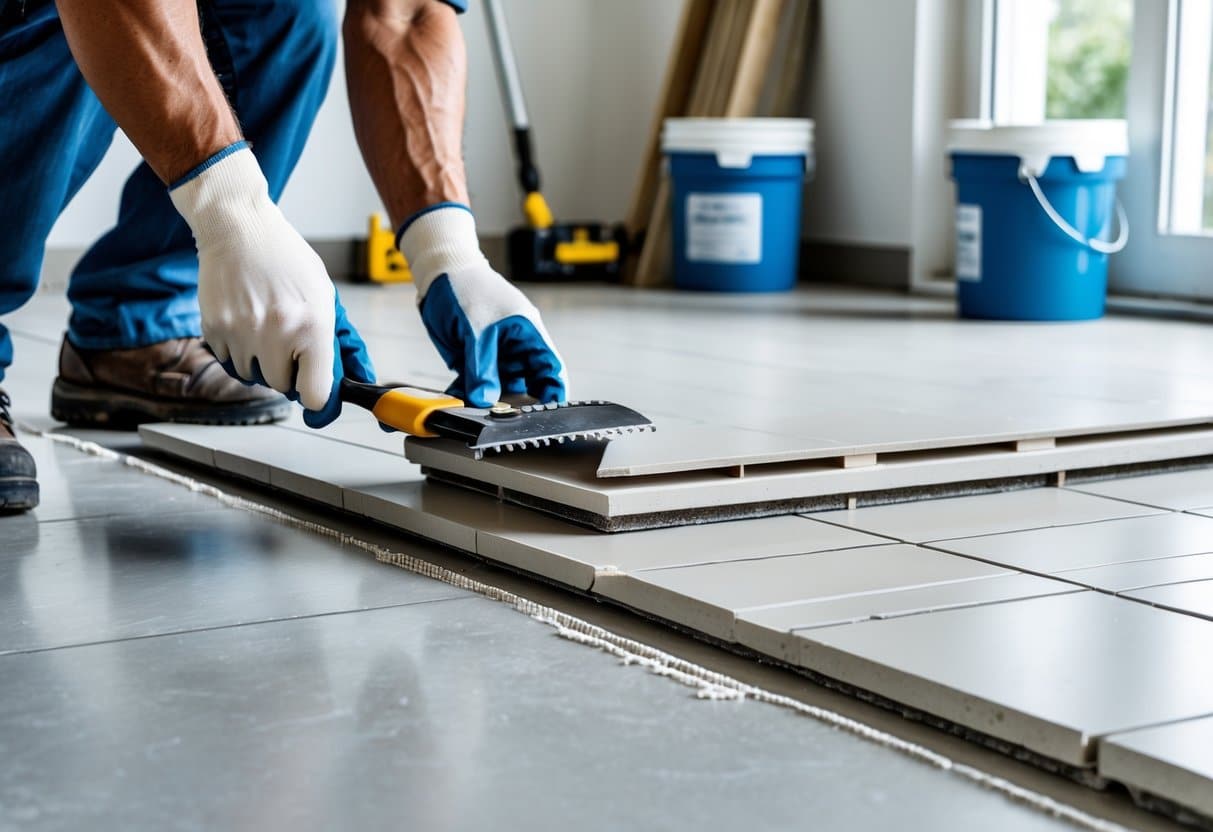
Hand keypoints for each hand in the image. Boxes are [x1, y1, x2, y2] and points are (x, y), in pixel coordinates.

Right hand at [170, 143, 354, 416]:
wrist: (238, 229)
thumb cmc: (286, 260)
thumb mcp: (323, 295)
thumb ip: (335, 340)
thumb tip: (351, 379)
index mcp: (312, 325)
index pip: (316, 394)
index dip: (316, 396)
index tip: (313, 389)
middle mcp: (277, 332)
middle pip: (282, 386)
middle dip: (287, 370)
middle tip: (286, 342)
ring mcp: (242, 332)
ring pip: (253, 376)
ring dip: (260, 361)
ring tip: (264, 326)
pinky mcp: (214, 328)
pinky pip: (228, 362)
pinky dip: (237, 350)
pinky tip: (244, 320)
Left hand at [420, 265, 564, 406]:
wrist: (437, 274)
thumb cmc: (466, 287)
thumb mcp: (475, 331)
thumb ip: (481, 368)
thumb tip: (484, 399)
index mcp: (528, 334)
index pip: (551, 369)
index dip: (553, 393)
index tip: (546, 415)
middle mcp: (516, 348)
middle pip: (527, 385)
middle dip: (516, 403)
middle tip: (501, 417)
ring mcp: (496, 355)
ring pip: (499, 388)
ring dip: (487, 401)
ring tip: (473, 408)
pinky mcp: (475, 360)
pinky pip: (476, 383)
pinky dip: (467, 393)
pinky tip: (457, 399)